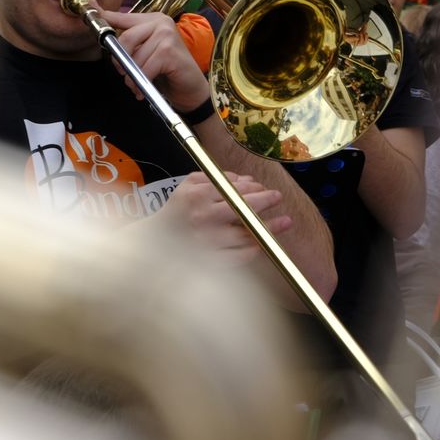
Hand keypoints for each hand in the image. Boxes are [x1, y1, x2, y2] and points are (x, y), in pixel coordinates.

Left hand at [96, 8, 211, 111]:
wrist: (190, 89)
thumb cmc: (167, 72)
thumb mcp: (145, 54)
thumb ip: (129, 44)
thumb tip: (104, 37)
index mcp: (152, 19)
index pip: (122, 17)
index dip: (105, 16)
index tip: (90, 8)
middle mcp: (161, 22)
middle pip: (126, 38)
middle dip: (120, 60)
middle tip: (124, 74)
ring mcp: (167, 35)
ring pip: (135, 56)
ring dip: (132, 76)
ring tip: (137, 85)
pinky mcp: (170, 51)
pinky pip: (145, 68)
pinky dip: (141, 82)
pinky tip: (144, 89)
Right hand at [160, 171, 290, 262]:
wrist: (155, 243)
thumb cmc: (176, 212)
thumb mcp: (188, 185)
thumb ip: (215, 178)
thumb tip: (246, 180)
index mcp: (196, 196)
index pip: (233, 189)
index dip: (254, 189)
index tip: (266, 189)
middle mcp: (202, 218)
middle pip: (242, 209)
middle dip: (265, 202)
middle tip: (278, 198)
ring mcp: (207, 242)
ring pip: (245, 234)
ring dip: (267, 227)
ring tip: (284, 222)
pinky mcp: (210, 261)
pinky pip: (239, 256)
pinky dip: (254, 249)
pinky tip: (264, 243)